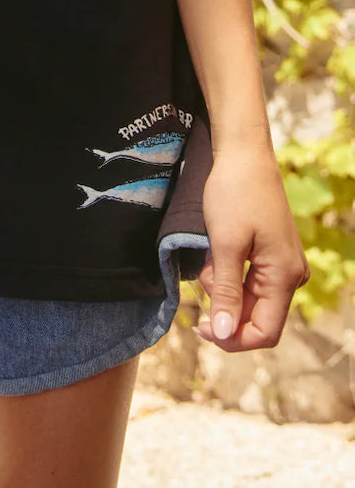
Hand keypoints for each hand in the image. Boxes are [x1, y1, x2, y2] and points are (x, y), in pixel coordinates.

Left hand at [195, 138, 310, 349]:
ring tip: (209, 251)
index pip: (265, 333)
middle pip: (256, 316)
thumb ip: (226, 292)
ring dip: (221, 284)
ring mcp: (282, 264)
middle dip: (223, 304)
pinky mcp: (271, 253)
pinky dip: (226, 270)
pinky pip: (247, 278)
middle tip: (201, 275)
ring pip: (247, 296)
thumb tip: (224, 334)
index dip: (232, 338)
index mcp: (285, 276)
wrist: (243, 153)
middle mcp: (290, 275)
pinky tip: (215, 247)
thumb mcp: (225, 244)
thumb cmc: (234, 193)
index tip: (200, 327)